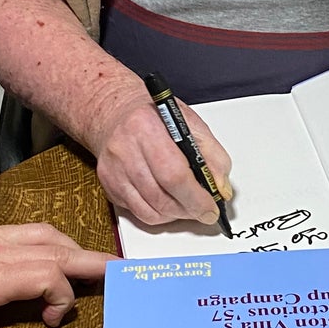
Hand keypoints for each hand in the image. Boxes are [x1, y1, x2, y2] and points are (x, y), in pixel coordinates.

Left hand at [0, 223, 111, 327]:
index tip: (53, 320)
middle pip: (58, 249)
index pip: (46, 275)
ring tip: (95, 268)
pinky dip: (54, 241)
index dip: (61, 298)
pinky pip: (31, 230)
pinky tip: (59, 253)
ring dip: (75, 250)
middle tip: (124, 273)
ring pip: (48, 235)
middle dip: (93, 262)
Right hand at [88, 85, 232, 226]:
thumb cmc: (154, 117)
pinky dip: (158, 214)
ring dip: (175, 214)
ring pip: (150, 210)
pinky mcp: (108, 184)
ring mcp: (113, 169)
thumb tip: (220, 187)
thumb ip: (212, 154)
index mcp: (147, 127)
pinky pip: (138, 213)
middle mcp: (124, 149)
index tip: (211, 208)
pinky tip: (168, 202)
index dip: (196, 198)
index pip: (174, 174)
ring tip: (187, 205)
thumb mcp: (190, 124)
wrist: (116, 113)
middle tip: (202, 210)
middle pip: (161, 196)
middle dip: (188, 209)